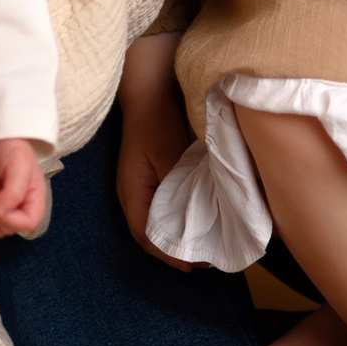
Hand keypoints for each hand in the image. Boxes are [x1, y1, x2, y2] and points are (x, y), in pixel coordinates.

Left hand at [0, 138, 49, 236]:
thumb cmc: (11, 148)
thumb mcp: (18, 167)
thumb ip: (13, 192)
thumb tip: (0, 212)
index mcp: (35, 198)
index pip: (28, 224)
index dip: (12, 219)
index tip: (1, 199)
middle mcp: (22, 206)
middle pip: (8, 228)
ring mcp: (5, 207)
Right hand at [115, 33, 198, 268]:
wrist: (152, 80)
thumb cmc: (155, 114)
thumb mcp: (166, 147)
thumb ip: (177, 178)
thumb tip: (196, 212)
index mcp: (133, 189)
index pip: (144, 233)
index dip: (167, 253)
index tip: (193, 265)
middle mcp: (138, 190)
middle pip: (155, 231)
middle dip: (179, 248)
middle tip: (211, 258)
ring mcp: (150, 181)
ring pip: (165, 217)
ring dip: (186, 231)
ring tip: (213, 242)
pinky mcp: (164, 171)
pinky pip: (174, 200)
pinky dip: (190, 212)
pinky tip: (211, 214)